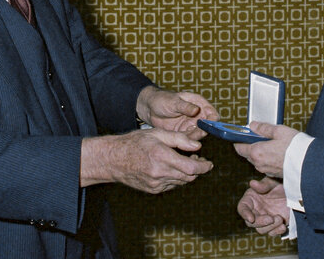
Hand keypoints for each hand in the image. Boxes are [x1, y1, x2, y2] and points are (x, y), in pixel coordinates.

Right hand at [81, 128, 212, 193]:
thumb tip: (197, 146)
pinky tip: (170, 168)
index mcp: (162, 157)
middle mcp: (160, 173)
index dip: (204, 167)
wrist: (114, 159)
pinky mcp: (153, 189)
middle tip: (196, 159)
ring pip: (181, 182)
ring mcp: (156, 184)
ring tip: (183, 161)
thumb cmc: (134, 143)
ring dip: (186, 173)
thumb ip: (179, 139)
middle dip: (197, 169)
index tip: (209, 163)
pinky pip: (171, 185)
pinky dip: (175, 178)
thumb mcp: (157, 134)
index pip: (192, 168)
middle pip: (189, 176)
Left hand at [136, 86, 218, 138]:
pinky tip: (182, 141)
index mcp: (198, 103)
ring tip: (187, 137)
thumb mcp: (173, 102)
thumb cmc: (162, 99)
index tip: (208, 125)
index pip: (212, 113)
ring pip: (198, 134)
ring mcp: (191, 124)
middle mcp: (197, 115)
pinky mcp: (183, 132)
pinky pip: (189, 139)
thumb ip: (185, 107)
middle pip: (207, 126)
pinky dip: (187, 141)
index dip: (212, 120)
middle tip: (197, 134)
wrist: (149, 108)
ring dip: (195, 137)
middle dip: (203, 131)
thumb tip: (196, 110)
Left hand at [233, 122, 298, 177]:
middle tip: (259, 136)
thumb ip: (263, 128)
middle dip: (251, 145)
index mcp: (257, 152)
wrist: (310, 164)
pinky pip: (266, 165)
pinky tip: (277, 152)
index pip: (239, 147)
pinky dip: (268, 158)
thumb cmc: (296, 148)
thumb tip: (253, 125)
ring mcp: (266, 171)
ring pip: (257, 160)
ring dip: (260, 152)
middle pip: (248, 154)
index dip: (239, 139)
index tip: (243, 134)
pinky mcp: (274, 175)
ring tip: (271, 143)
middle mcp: (259, 164)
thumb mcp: (279, 131)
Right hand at [237, 177, 289, 235]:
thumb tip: (252, 183)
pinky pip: (272, 233)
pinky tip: (283, 226)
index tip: (251, 218)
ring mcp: (265, 219)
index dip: (245, 214)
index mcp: (251, 199)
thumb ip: (263, 184)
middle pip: (251, 223)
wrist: (295, 192)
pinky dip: (277, 231)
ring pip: (261, 230)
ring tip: (280, 219)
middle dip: (260, 222)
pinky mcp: (274, 225)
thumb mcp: (273, 182)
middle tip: (271, 218)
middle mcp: (256, 210)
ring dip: (270, 227)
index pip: (242, 208)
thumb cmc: (281, 183)